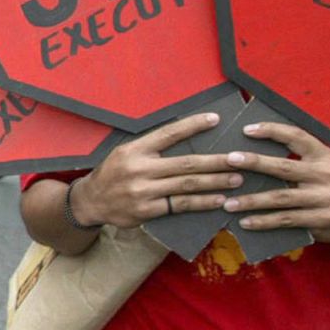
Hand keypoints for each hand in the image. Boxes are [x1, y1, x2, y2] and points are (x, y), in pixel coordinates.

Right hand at [70, 112, 241, 227]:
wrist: (90, 202)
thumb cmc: (114, 174)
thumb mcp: (125, 153)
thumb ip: (152, 148)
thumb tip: (187, 138)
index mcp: (134, 149)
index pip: (168, 133)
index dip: (193, 125)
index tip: (215, 119)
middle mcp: (138, 168)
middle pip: (185, 163)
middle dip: (216, 161)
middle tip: (239, 159)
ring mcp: (142, 191)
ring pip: (186, 185)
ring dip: (215, 182)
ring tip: (237, 179)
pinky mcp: (146, 210)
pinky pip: (180, 205)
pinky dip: (202, 202)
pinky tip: (218, 200)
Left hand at [221, 122, 329, 241]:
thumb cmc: (329, 185)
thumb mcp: (323, 166)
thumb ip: (298, 158)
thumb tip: (253, 150)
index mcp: (326, 156)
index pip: (298, 137)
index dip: (273, 131)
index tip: (247, 130)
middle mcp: (327, 175)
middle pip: (284, 167)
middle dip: (254, 163)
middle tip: (229, 160)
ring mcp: (326, 198)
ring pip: (281, 197)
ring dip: (252, 200)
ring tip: (228, 203)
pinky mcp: (322, 219)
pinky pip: (286, 219)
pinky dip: (264, 221)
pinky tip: (245, 222)